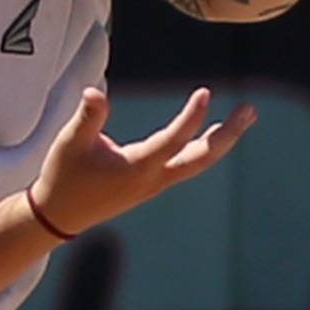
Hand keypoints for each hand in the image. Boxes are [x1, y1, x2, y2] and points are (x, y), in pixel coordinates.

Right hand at [27, 87, 253, 237]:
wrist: (59, 216)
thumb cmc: (64, 176)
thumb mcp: (70, 143)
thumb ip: (87, 118)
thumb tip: (95, 93)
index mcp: (136, 169)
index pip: (173, 141)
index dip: (191, 117)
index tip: (206, 93)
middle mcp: (153, 179)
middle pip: (201, 158)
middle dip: (228, 135)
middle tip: (250, 110)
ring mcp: (155, 185)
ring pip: (198, 163)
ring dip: (222, 140)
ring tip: (244, 116)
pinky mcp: (152, 185)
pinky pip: (188, 165)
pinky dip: (206, 148)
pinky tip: (215, 134)